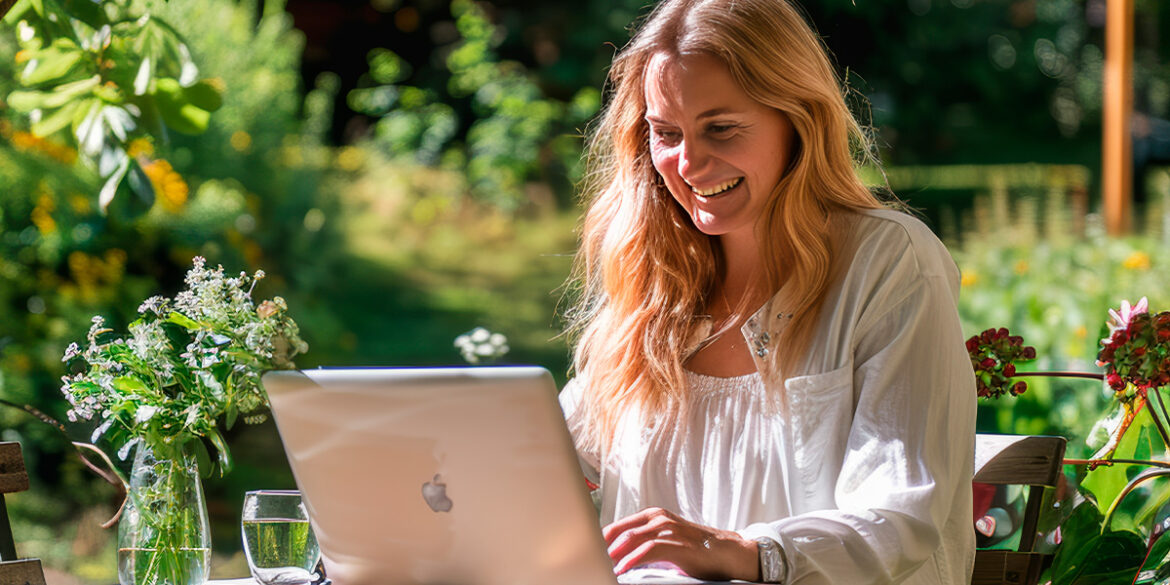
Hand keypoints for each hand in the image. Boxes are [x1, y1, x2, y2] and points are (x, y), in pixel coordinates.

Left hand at [602, 507, 758, 580]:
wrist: (728, 552)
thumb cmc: (696, 548)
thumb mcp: (666, 540)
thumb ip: (644, 543)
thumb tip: (617, 556)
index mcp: (652, 516)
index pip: (617, 526)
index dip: (600, 540)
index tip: (587, 552)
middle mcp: (658, 518)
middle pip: (620, 531)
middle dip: (602, 547)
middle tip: (590, 560)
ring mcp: (668, 529)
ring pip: (632, 539)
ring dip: (614, 555)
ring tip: (602, 566)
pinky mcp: (678, 544)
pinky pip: (649, 551)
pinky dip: (632, 560)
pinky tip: (622, 569)